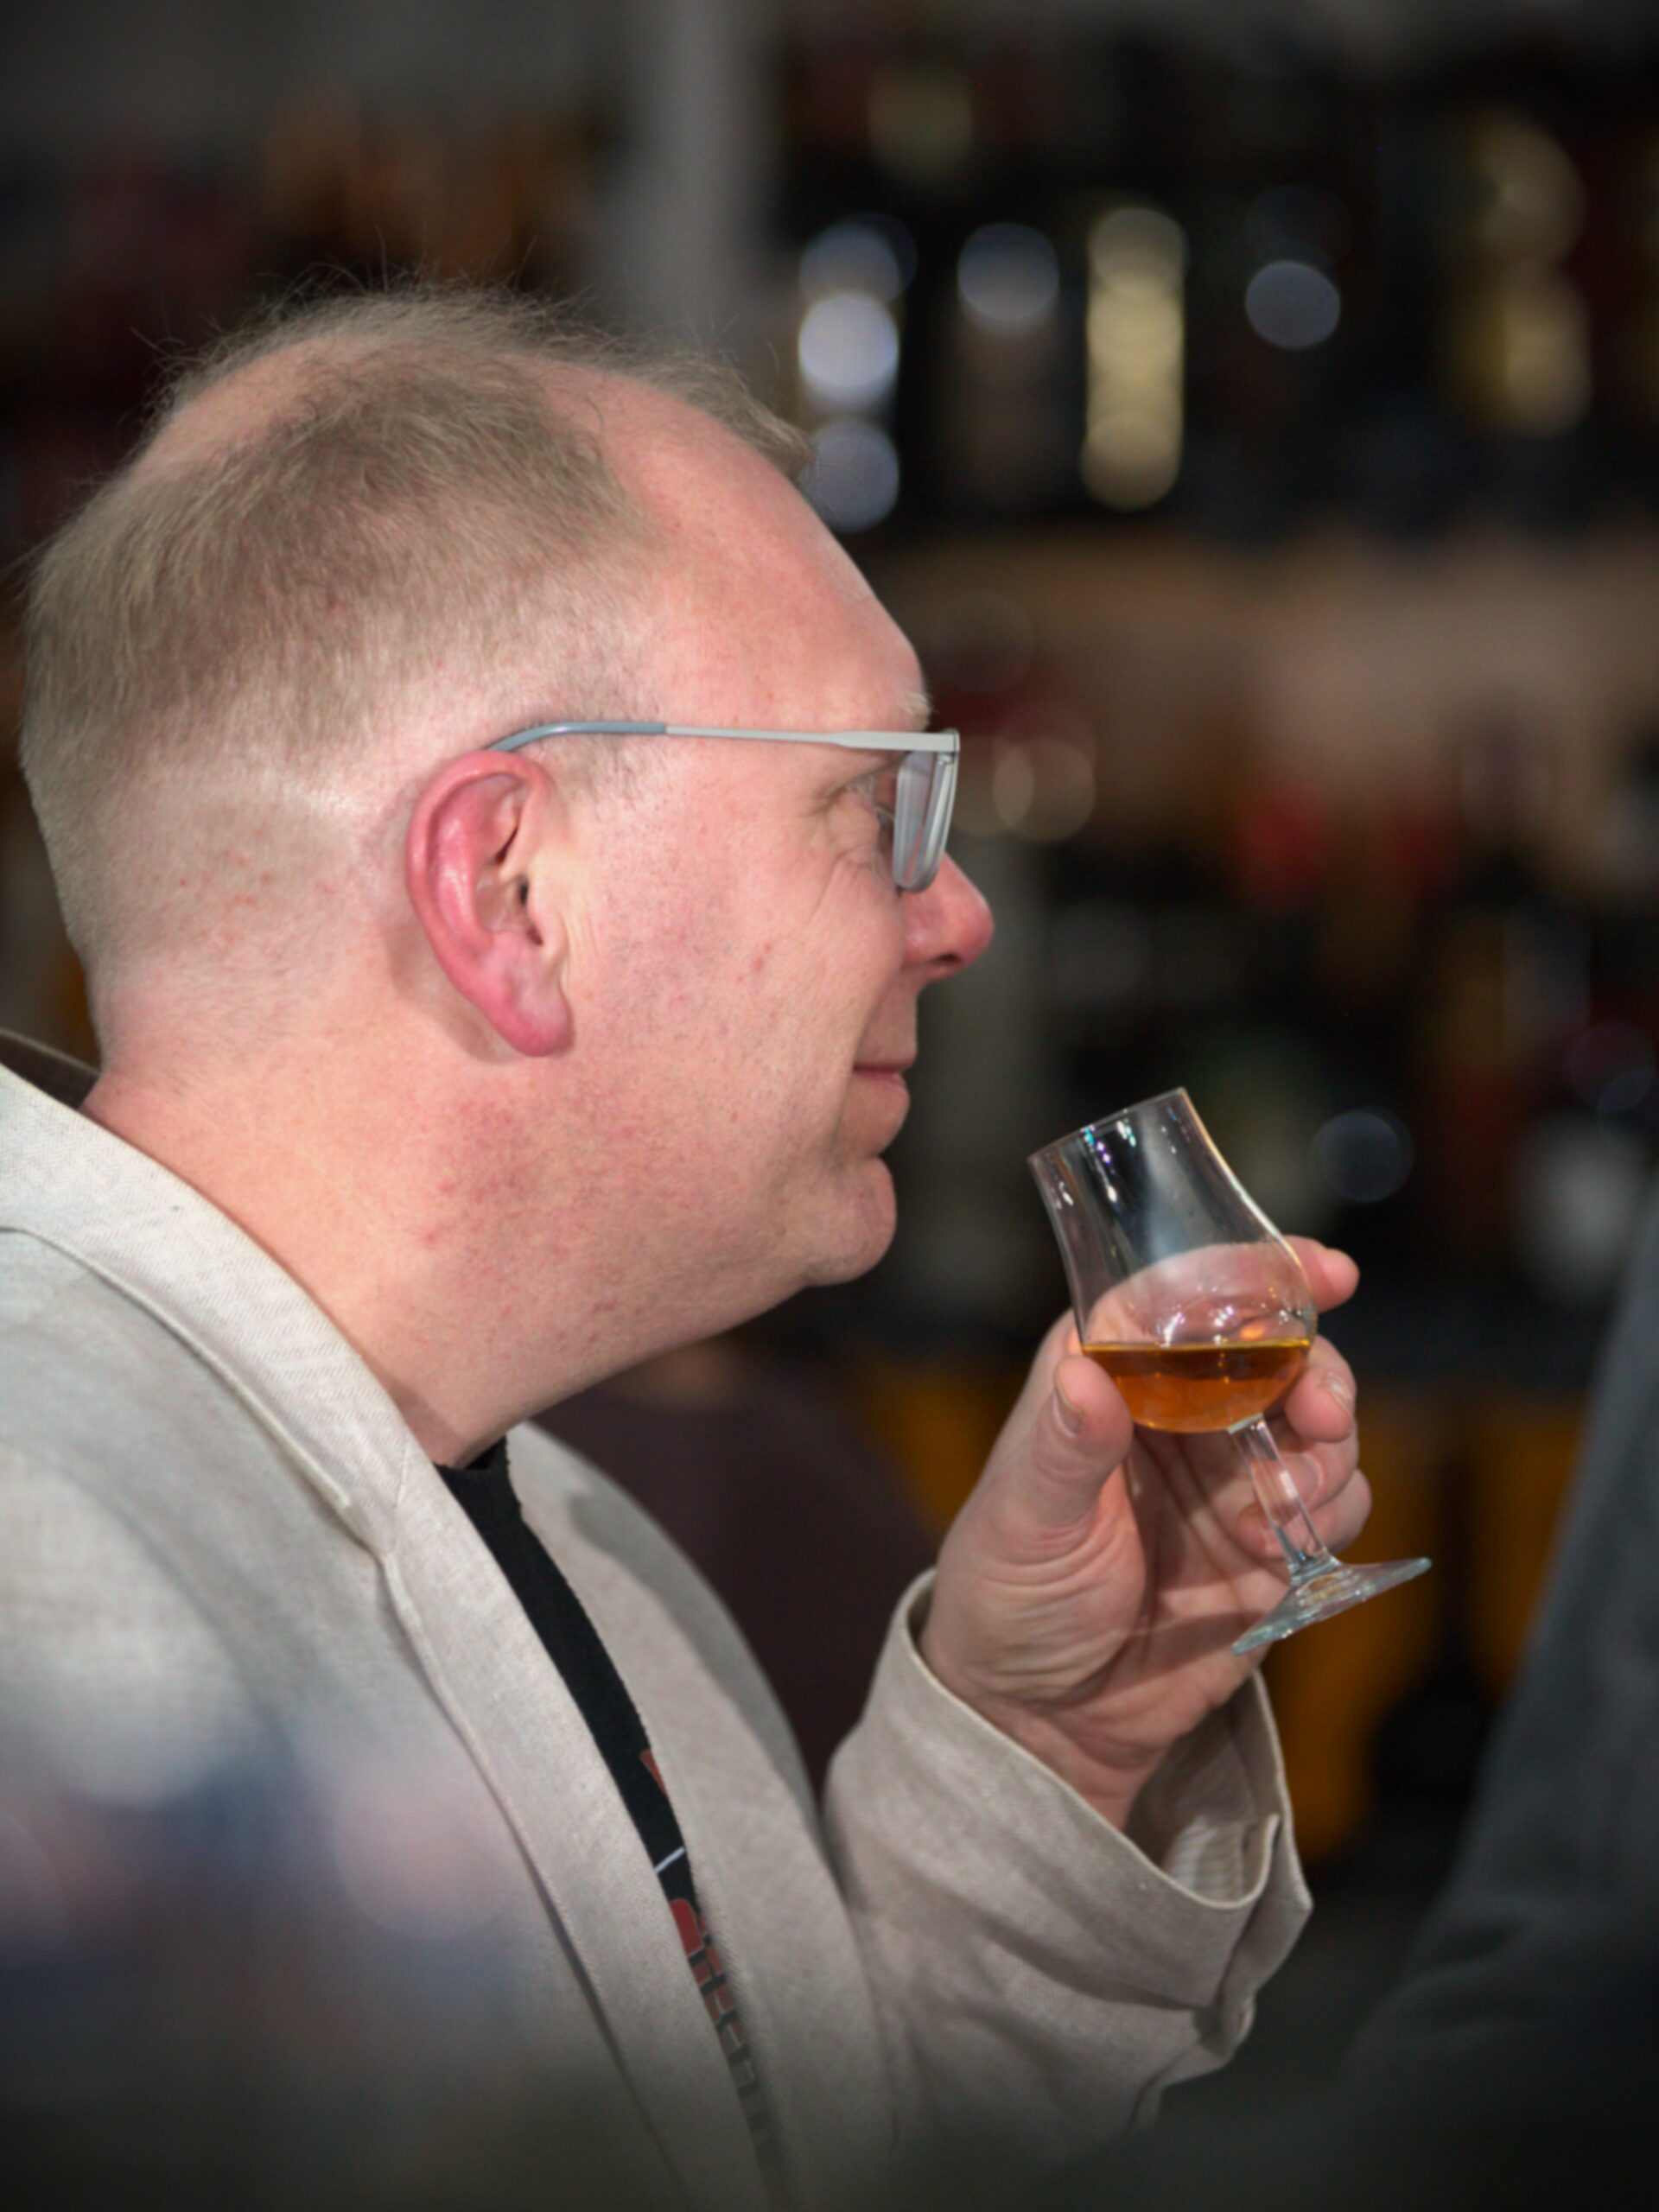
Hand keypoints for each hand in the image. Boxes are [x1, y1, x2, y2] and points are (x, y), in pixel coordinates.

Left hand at [918, 1240, 1370, 1829]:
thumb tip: (1084, 1375)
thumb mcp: (1025, 1520)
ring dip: (1326, 1452)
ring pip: (1319, 1426)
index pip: (1184, 1296)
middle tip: (1320, 1417)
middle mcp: (1179, 1411)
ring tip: (1285, 1503)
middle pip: (1278, 1351)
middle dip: (1317, 1371)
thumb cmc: (1009, 1597)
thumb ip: (1065, 1449)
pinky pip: (1335, 1504)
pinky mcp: (1271, 1544)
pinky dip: (1329, 1515)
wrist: (1042, 1717)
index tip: (1321, 1272)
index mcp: (1108, 1373)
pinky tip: (1271, 1550)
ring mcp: (1231, 1476)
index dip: (1256, 1273)